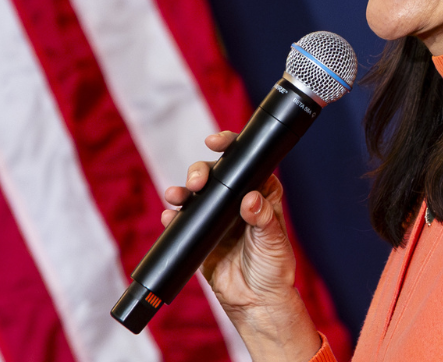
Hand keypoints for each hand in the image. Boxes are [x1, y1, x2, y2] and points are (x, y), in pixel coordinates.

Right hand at [162, 131, 320, 361]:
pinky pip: (182, 220)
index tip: (216, 142)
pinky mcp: (199, 233)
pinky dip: (173, 216)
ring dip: (182, 191)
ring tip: (176, 196)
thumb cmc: (273, 268)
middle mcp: (236, 198)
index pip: (245, 161)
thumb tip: (250, 199)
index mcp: (259, 192)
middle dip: (200, 171)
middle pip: (214, 173)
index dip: (230, 145)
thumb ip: (262, 219)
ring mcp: (215, 215)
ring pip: (195, 193)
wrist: (256, 301)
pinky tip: (169, 217)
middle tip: (196, 182)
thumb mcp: (273, 241)